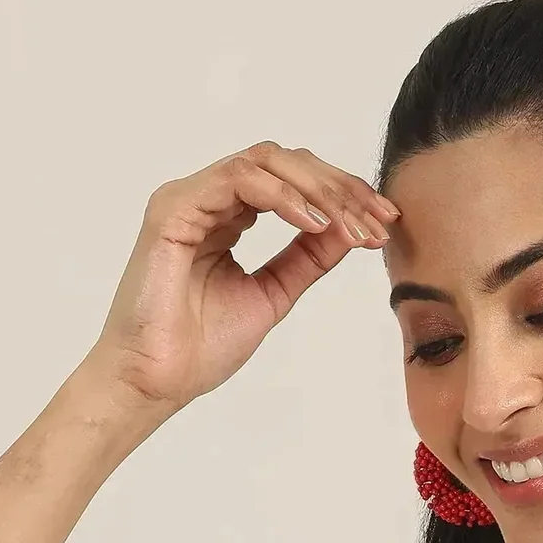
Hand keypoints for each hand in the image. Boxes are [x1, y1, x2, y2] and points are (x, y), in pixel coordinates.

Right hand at [79, 141, 398, 417]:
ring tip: (351, 224)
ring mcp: (191, 198)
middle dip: (340, 187)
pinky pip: (237, 180)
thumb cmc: (200, 347)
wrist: (157, 381)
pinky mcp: (174, 208)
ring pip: (265, 161)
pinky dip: (281, 196)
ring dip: (318, 189)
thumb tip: (350, 229)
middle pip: (286, 163)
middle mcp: (211, 199)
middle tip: (379, 219)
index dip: (343, 196)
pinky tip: (313, 223)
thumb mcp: (274, 294)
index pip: (294, 184)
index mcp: (230, 216)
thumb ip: (306, 259)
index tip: (384, 223)